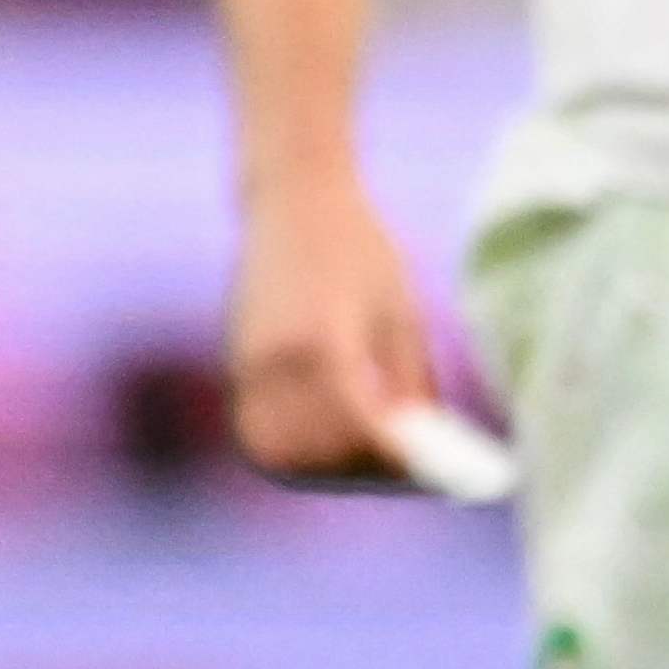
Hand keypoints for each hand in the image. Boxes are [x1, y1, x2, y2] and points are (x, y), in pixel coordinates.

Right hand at [225, 167, 445, 484]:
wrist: (291, 195)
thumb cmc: (358, 245)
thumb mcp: (399, 311)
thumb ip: (408, 384)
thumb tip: (424, 449)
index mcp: (323, 339)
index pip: (359, 429)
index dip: (395, 460)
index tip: (432, 472)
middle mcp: (274, 360)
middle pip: (313, 453)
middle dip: (362, 473)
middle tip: (407, 472)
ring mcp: (246, 365)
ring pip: (276, 453)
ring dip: (323, 469)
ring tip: (371, 459)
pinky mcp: (236, 366)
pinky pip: (258, 431)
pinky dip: (294, 450)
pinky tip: (333, 442)